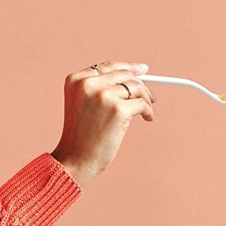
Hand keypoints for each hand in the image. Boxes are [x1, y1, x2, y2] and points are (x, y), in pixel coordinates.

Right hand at [52, 61, 154, 186]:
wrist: (75, 159)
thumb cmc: (81, 136)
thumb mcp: (83, 103)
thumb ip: (100, 88)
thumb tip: (134, 77)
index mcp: (77, 80)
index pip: (108, 66)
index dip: (128, 67)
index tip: (143, 70)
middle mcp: (88, 84)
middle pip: (124, 75)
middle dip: (141, 84)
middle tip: (150, 96)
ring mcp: (104, 95)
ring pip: (136, 87)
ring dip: (146, 98)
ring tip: (147, 111)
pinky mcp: (118, 109)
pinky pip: (142, 103)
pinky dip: (148, 111)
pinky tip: (147, 118)